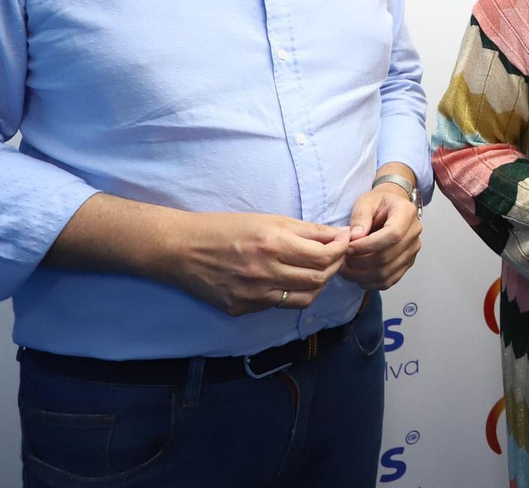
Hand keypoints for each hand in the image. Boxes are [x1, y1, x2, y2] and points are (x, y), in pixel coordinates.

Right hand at [174, 213, 350, 315]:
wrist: (182, 249)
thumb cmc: (225, 228)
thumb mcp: (267, 219)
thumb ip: (305, 230)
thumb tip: (338, 235)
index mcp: (273, 244)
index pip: (324, 256)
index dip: (341, 249)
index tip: (346, 240)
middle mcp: (265, 272)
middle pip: (319, 279)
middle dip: (335, 265)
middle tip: (337, 254)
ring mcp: (253, 295)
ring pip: (304, 298)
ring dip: (318, 284)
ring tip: (318, 269)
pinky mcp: (242, 309)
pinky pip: (279, 304)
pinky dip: (292, 293)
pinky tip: (290, 279)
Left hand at [339, 182, 422, 290]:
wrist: (391, 208)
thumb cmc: (378, 203)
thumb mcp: (366, 202)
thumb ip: (360, 217)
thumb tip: (355, 237)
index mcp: (406, 213)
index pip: (392, 235)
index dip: (368, 245)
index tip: (348, 247)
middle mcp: (414, 234)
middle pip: (388, 257)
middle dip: (360, 261)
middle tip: (342, 258)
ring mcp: (412, 251)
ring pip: (387, 272)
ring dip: (362, 274)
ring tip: (345, 268)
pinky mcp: (406, 264)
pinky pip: (389, 281)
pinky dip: (370, 282)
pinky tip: (357, 275)